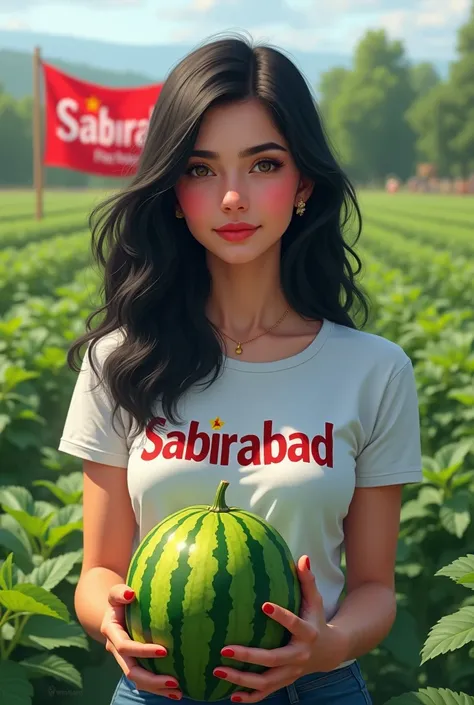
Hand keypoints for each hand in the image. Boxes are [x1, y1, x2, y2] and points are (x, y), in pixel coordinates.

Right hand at [100, 584, 181, 699]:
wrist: (112, 611)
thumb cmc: (119, 599)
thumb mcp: (115, 592)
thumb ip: (119, 592)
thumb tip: (130, 594)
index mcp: (112, 634)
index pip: (126, 648)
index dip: (143, 651)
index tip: (164, 651)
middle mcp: (116, 650)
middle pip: (131, 672)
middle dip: (152, 680)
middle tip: (175, 682)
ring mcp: (124, 660)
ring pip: (138, 681)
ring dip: (157, 689)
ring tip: (179, 692)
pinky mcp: (134, 663)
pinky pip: (144, 680)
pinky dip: (158, 687)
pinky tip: (177, 690)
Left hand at [212, 556, 347, 702]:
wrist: (330, 651)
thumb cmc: (315, 618)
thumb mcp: (315, 600)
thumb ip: (307, 581)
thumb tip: (303, 558)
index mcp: (307, 633)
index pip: (294, 623)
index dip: (281, 615)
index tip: (263, 605)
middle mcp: (299, 656)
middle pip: (273, 659)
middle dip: (248, 656)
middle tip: (224, 649)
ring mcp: (291, 672)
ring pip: (266, 681)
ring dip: (241, 679)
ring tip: (217, 671)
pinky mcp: (285, 682)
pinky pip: (266, 693)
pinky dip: (250, 697)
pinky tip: (230, 696)